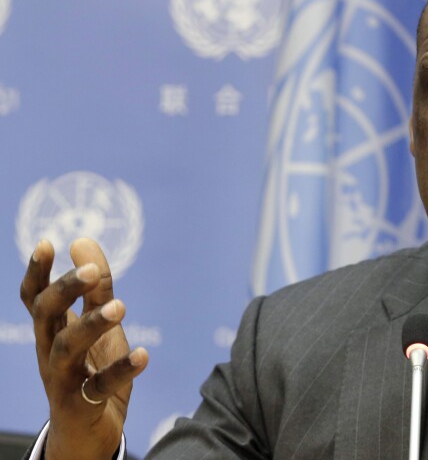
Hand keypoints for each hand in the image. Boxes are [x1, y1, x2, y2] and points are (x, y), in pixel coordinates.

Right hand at [20, 238, 148, 459]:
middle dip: (64, 291)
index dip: (37, 272)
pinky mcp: (81, 406)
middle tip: (90, 272)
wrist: (88, 434)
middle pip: (45, 317)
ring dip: (91, 325)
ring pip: (66, 350)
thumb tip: (82, 240)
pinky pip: (98, 387)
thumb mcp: (97, 326)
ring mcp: (62, 380)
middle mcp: (51, 353)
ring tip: (120, 307)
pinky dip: (121, 370)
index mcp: (52, 332)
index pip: (35, 299)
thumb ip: (95, 288)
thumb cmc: (90, 371)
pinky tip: (144, 355)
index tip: (47, 243)